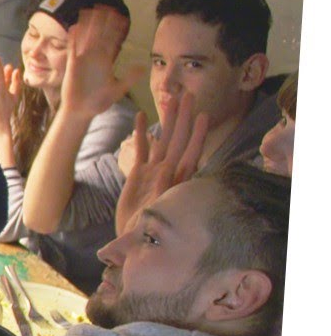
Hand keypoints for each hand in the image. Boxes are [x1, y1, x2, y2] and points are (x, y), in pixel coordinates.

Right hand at [60, 8, 142, 120]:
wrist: (81, 111)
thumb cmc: (99, 102)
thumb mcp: (117, 90)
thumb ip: (129, 78)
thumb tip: (142, 66)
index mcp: (106, 61)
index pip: (113, 41)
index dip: (116, 29)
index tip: (121, 16)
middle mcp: (95, 57)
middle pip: (99, 35)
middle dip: (102, 22)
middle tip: (105, 7)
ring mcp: (83, 60)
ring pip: (85, 38)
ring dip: (87, 25)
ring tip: (88, 11)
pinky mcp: (72, 65)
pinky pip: (72, 49)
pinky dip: (72, 39)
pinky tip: (73, 28)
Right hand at [114, 94, 208, 232]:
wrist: (133, 240)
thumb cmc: (147, 230)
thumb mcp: (157, 213)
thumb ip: (162, 192)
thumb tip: (166, 172)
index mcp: (174, 180)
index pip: (189, 152)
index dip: (196, 134)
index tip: (202, 115)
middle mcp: (166, 172)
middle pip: (177, 140)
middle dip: (183, 118)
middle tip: (187, 94)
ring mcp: (152, 171)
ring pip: (161, 140)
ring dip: (165, 121)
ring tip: (168, 99)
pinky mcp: (137, 175)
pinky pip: (140, 150)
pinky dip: (140, 134)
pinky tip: (139, 117)